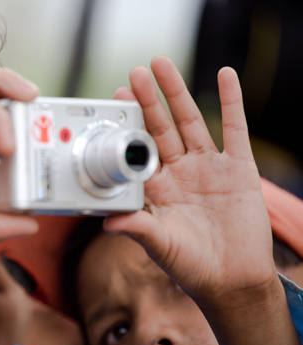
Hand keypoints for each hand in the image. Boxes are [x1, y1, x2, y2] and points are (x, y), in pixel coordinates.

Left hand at [104, 56, 273, 302]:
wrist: (233, 281)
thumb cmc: (191, 266)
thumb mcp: (160, 246)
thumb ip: (137, 229)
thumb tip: (106, 222)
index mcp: (156, 189)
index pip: (137, 148)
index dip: (128, 123)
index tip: (115, 98)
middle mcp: (179, 172)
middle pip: (161, 128)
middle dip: (147, 100)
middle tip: (133, 72)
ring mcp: (208, 168)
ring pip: (191, 122)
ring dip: (177, 93)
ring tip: (162, 64)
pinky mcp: (238, 170)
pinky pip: (235, 129)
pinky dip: (231, 101)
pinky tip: (224, 74)